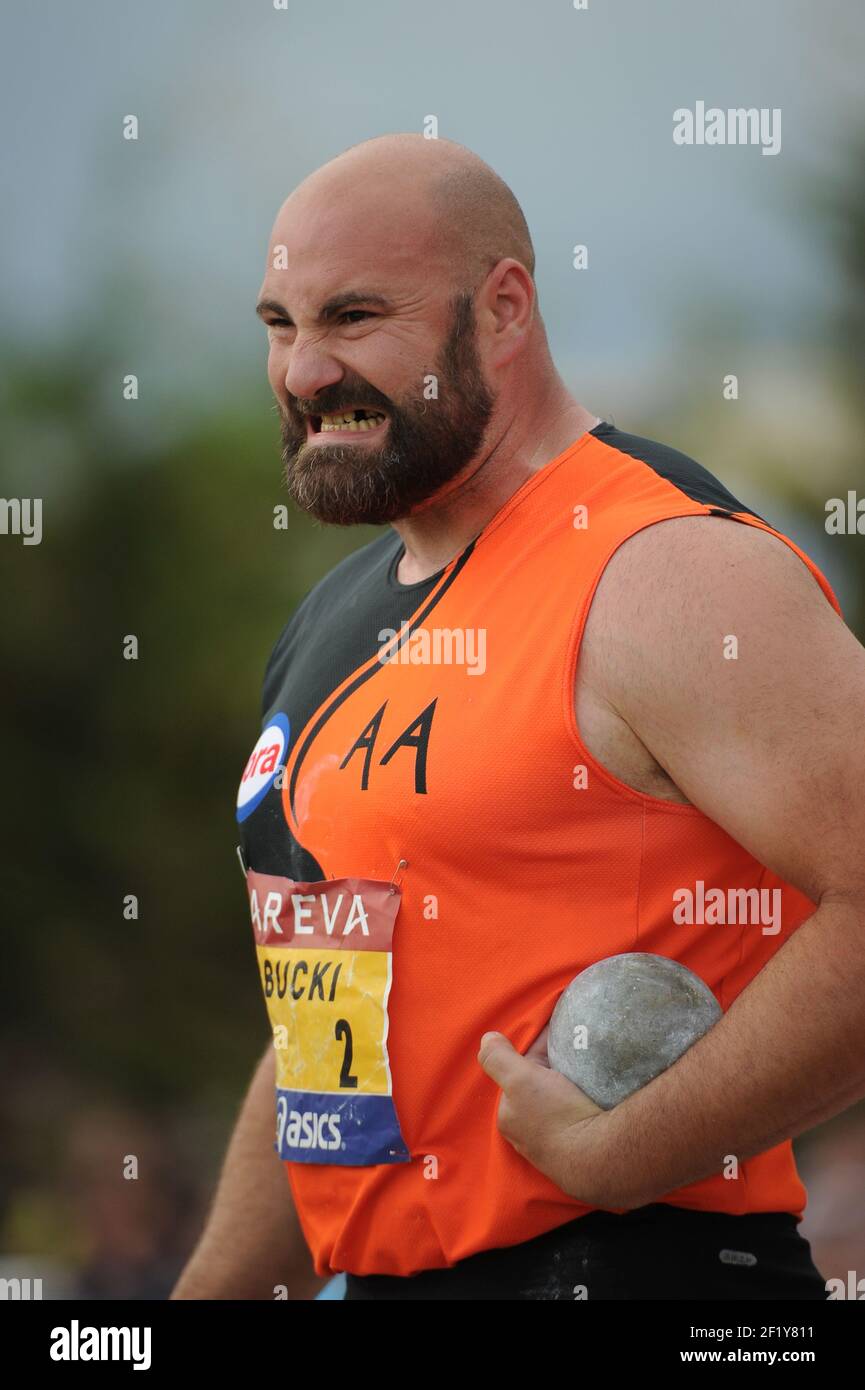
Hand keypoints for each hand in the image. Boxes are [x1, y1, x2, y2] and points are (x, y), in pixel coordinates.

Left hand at [477, 1025, 628, 1207]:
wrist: (600, 1158)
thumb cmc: (556, 1117)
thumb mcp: (520, 1080)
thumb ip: (498, 1058)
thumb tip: (488, 1039)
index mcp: (509, 1116)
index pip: (518, 1073)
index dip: (537, 1050)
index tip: (558, 1034)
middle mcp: (528, 1132)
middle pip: (539, 1085)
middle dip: (554, 1066)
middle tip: (576, 1047)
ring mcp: (555, 1141)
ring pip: (560, 1098)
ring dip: (571, 1080)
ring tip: (589, 1064)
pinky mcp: (580, 1145)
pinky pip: (578, 1111)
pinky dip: (584, 1096)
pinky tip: (596, 1088)